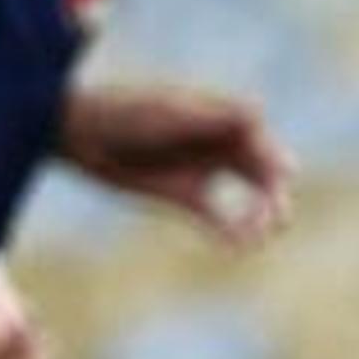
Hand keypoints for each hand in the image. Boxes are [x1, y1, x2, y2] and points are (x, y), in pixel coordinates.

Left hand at [67, 85, 293, 245]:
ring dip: (259, 216)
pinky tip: (239, 246)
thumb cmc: (125, 112)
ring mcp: (204, 170)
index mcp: (222, 118)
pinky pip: (219, 217)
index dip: (274, 161)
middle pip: (263, 172)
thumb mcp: (171, 112)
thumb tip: (259, 113)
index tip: (279, 179)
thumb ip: (213, 117)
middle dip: (274, 194)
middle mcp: (220, 144)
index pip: (261, 140)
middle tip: (277, 220)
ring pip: (248, 198)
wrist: (78, 132)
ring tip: (260, 237)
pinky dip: (232, 232)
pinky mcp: (186, 195)